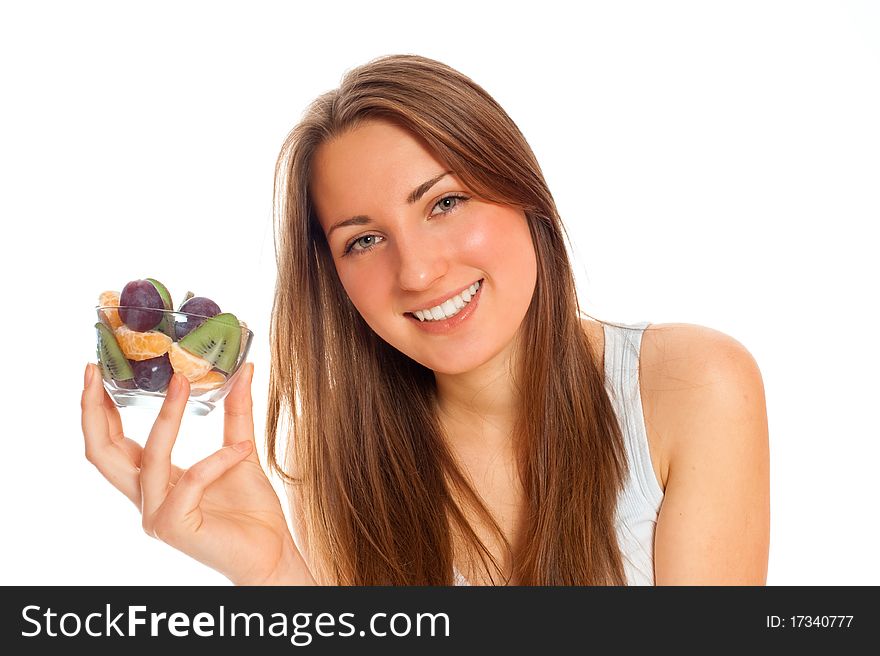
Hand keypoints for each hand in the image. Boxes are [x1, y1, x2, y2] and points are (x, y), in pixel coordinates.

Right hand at [80, 362, 313, 584]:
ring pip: (147, 459)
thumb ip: (236, 413)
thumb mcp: (240, 449)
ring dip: (167, 417)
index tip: (96, 369)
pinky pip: (192, 479)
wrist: (272, 552)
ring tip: (183, 382)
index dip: (98, 407)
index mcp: (154, 479)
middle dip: (94, 410)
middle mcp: (147, 498)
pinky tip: (244, 448)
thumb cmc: (252, 509)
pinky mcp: (175, 527)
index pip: (112, 441)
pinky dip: (218, 459)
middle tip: (96, 371)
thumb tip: (242, 370)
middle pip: (101, 453)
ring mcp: (157, 515)